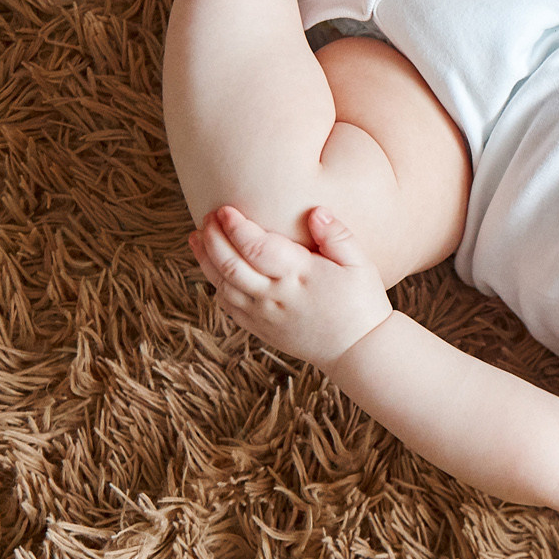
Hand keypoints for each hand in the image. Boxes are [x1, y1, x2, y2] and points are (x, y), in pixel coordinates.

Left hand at [188, 205, 392, 368]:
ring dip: (206, 259)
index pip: (256, 247)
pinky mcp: (260, 328)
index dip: (236, 227)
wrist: (357, 349)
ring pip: (223, 285)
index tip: (224, 209)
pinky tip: (212, 268)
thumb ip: (337, 236)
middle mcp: (276, 295)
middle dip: (213, 237)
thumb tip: (315, 212)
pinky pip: (228, 306)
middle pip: (231, 264)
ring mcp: (264, 314)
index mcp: (300, 275)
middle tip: (208, 216)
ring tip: (197, 236)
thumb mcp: (360, 264)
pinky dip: (215, 285)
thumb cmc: (362, 302)